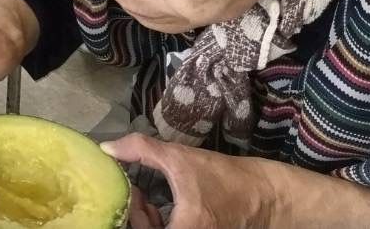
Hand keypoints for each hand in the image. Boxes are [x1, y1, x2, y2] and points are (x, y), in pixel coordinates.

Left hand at [102, 134, 270, 228]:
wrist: (263, 195)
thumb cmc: (222, 177)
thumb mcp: (178, 158)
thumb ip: (140, 149)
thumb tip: (106, 148)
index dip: (132, 218)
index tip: (132, 194)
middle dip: (136, 220)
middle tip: (134, 196)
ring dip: (145, 224)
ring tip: (142, 201)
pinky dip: (158, 227)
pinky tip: (156, 209)